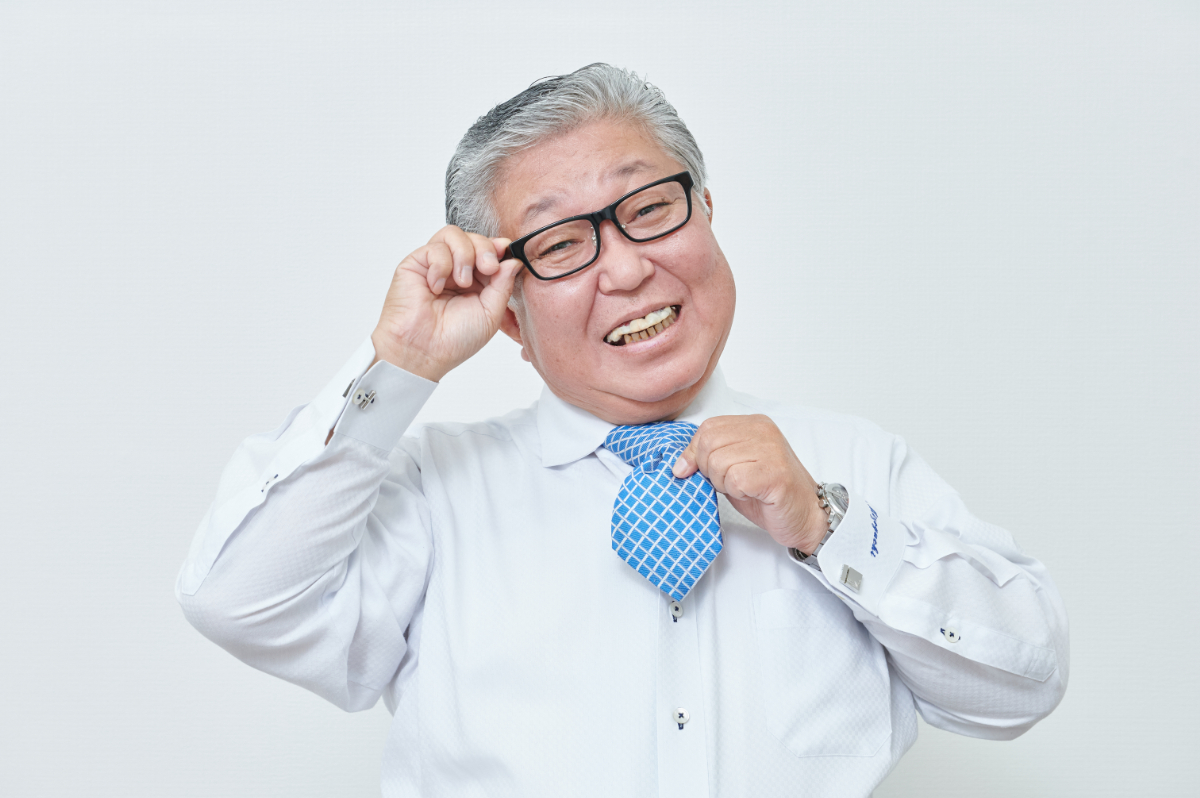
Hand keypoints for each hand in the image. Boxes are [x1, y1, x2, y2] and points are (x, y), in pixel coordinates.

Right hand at [371, 225, 523, 381]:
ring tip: (462, 281)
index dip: (499, 248)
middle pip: (474, 238)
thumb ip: (503, 285)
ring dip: (464, 255)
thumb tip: (513, 261)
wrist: (423, 351)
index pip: (490, 251)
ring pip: (454, 235)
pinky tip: (437, 287)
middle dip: (485, 249)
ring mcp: (436, 265)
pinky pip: (434, 247)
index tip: (506, 253)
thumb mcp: (491, 313)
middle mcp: (456, 270)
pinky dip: (441, 265)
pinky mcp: (416, 264)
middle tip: (488, 268)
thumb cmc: (454, 340)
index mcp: (477, 282)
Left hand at [671, 415, 826, 552]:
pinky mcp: (775, 473)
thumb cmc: (769, 494)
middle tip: (729, 483)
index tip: (698, 472)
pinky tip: (753, 494)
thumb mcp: (734, 469)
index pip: (707, 428)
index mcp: (754, 424)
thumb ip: (710, 458)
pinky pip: (735, 479)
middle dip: (709, 470)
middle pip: (709, 444)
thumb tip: (678, 466)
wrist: (805, 517)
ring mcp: (772, 450)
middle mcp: (764, 431)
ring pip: (719, 462)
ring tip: (744, 489)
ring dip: (724, 484)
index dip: (695, 453)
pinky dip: (737, 493)